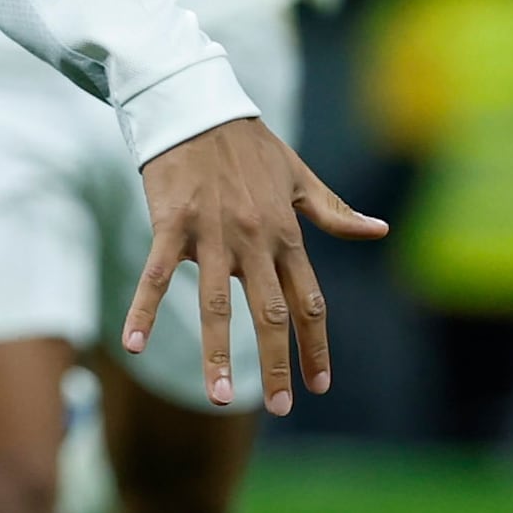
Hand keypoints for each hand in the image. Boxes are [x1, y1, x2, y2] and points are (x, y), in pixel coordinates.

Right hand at [125, 116, 390, 414]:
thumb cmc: (248, 144)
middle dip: (277, 364)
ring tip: (222, 399)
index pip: (308, 300)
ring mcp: (211, 234)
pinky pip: (156, 276)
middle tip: (280, 408)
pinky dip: (144, 311)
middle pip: (269, 313)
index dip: (316, 344)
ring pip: (216, 305)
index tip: (320, 384)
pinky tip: (134, 346)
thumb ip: (335, 211)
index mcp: (286, 232)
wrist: (195, 105)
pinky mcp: (171, 225)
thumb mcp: (299, 175)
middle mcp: (254, 239)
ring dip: (218, 355)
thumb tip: (379, 231)